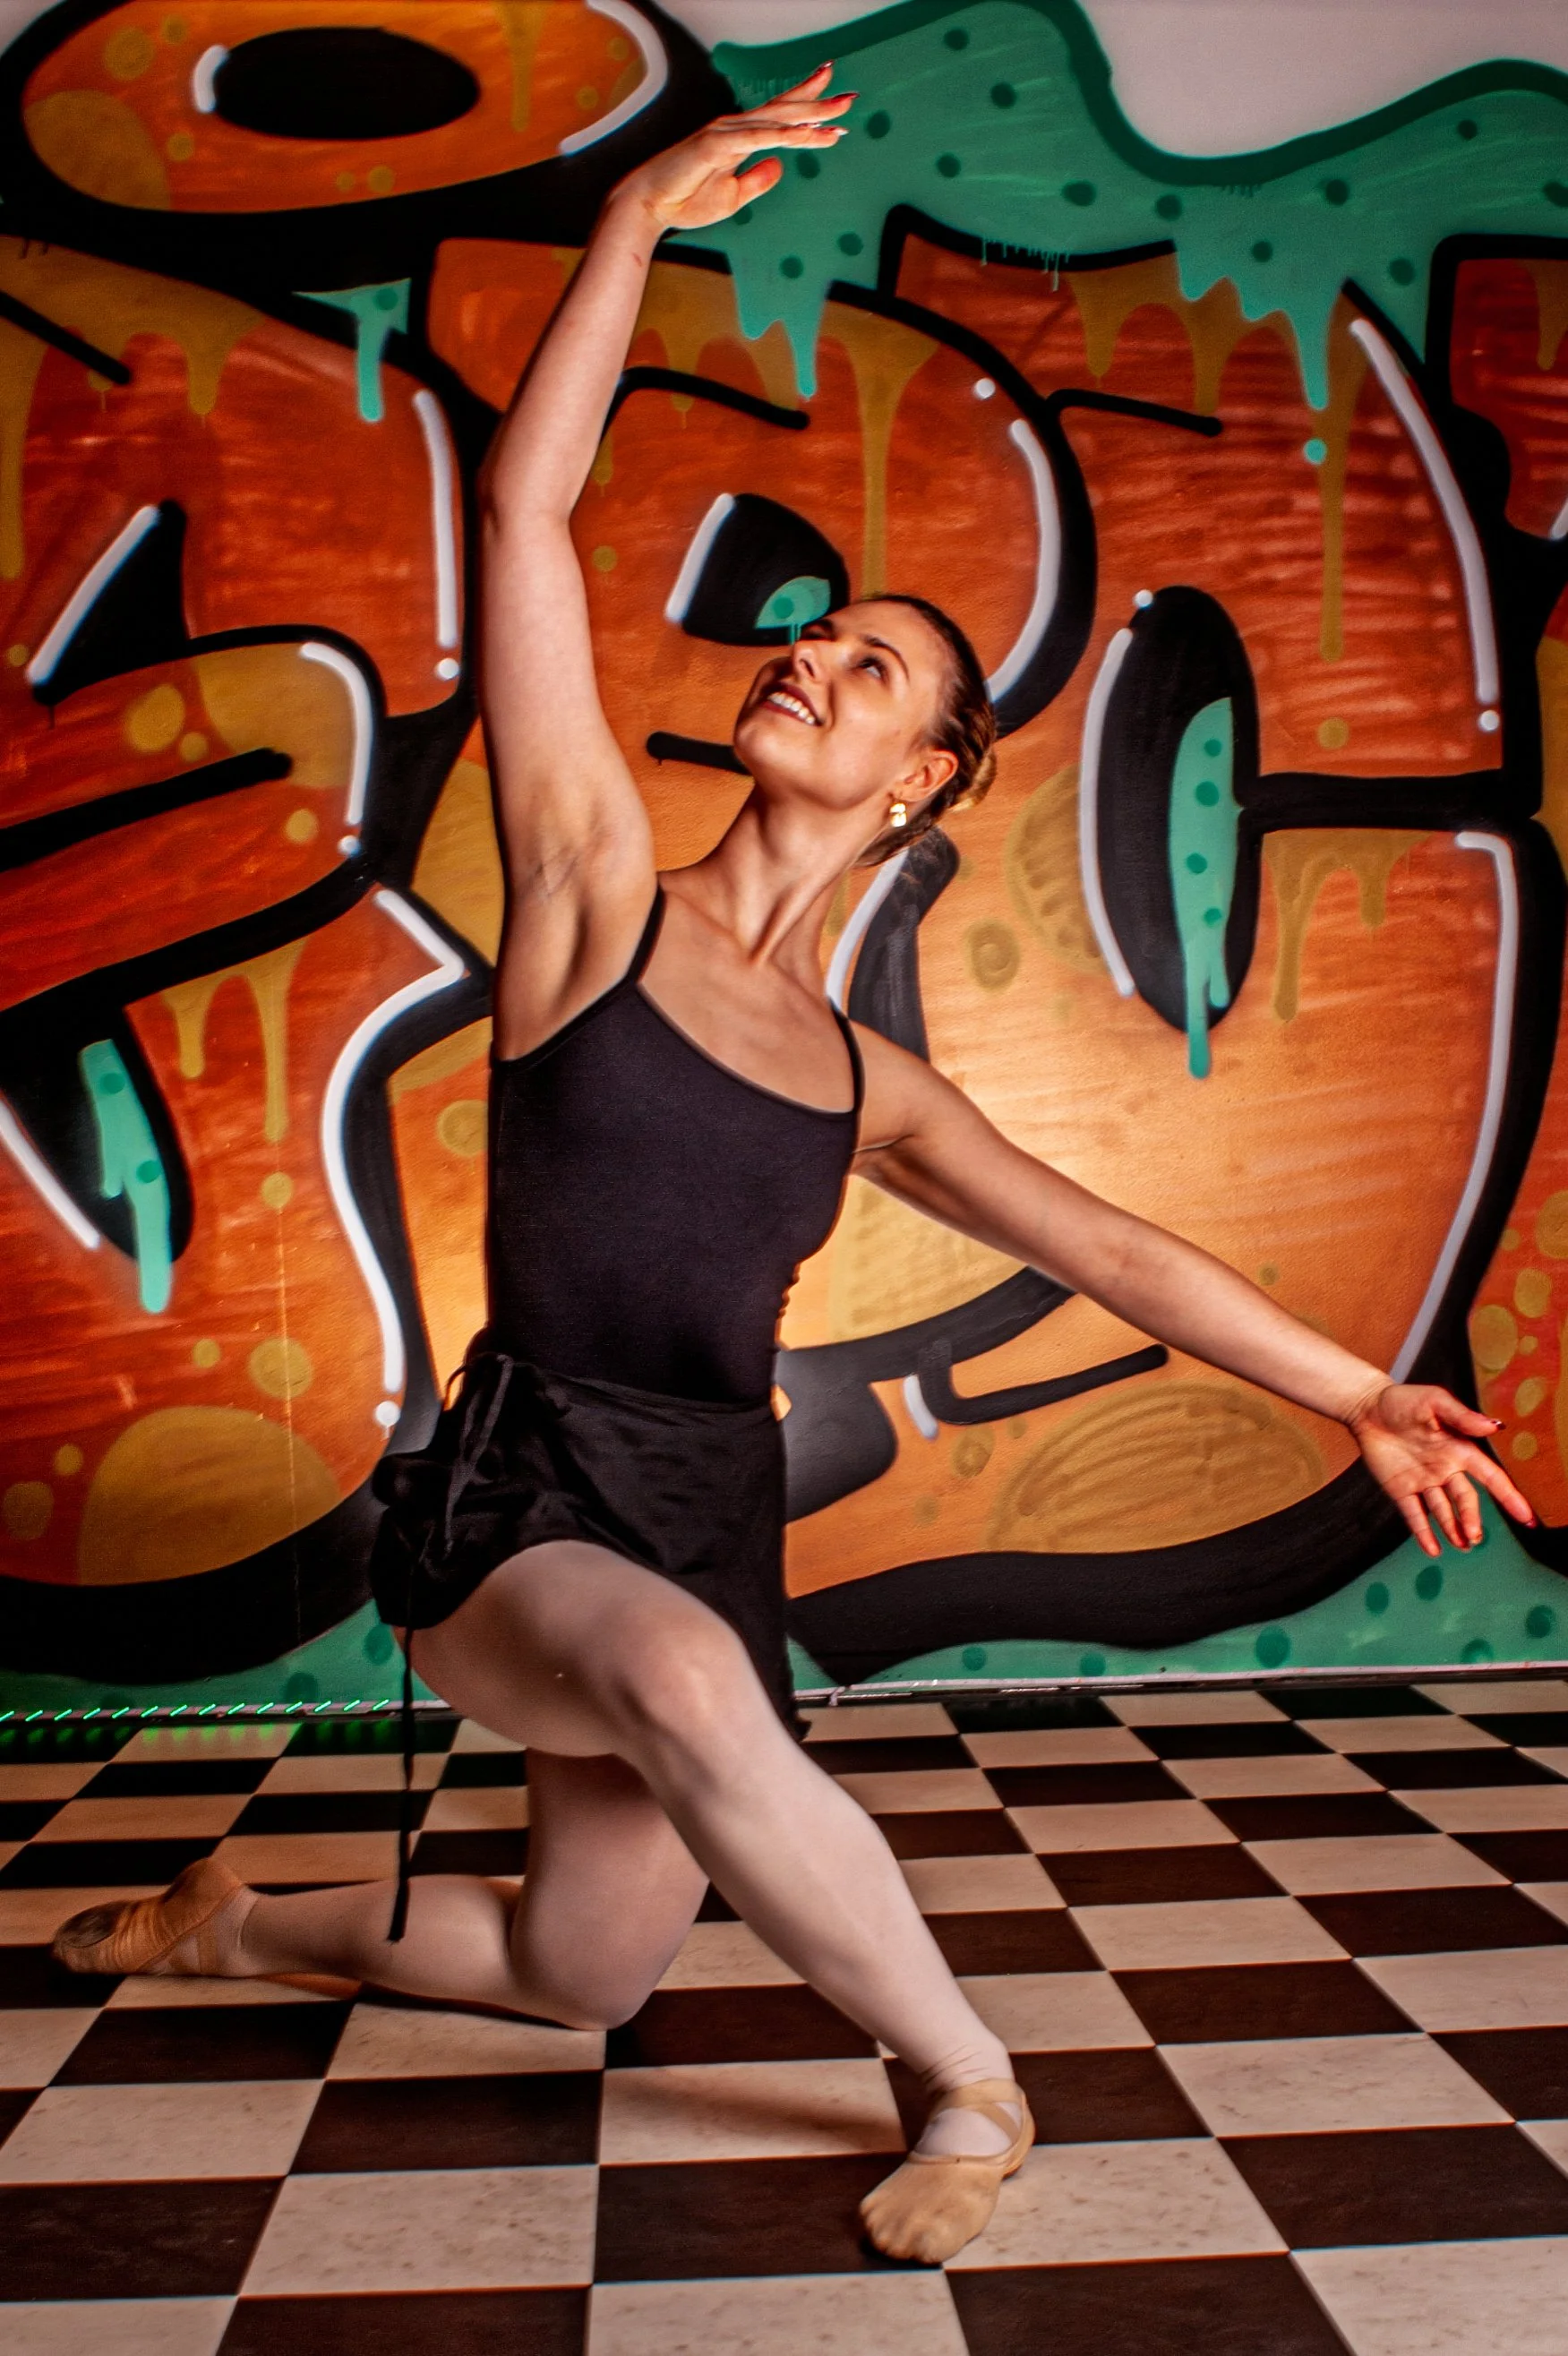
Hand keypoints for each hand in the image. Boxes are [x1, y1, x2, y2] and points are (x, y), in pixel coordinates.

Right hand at [612, 64, 852, 233]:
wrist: (651, 206)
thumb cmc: (686, 200)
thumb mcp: (734, 196)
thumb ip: (757, 180)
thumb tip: (780, 166)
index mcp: (739, 137)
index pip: (778, 115)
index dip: (807, 103)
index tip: (835, 96)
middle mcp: (734, 127)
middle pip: (783, 109)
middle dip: (817, 101)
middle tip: (849, 97)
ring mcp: (725, 132)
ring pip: (776, 121)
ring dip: (809, 116)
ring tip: (839, 113)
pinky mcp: (716, 144)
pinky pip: (759, 138)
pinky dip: (785, 134)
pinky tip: (808, 131)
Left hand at [1348, 1382, 1535, 1554]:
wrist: (1367, 1407)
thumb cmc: (1404, 1400)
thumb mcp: (1435, 1402)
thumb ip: (1462, 1417)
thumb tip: (1494, 1426)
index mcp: (1459, 1450)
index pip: (1490, 1477)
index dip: (1508, 1496)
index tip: (1526, 1518)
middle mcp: (1445, 1470)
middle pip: (1464, 1499)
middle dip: (1471, 1519)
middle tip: (1474, 1537)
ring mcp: (1423, 1482)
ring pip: (1443, 1511)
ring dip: (1453, 1529)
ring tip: (1461, 1545)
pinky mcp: (1400, 1490)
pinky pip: (1414, 1515)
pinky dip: (1423, 1533)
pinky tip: (1433, 1549)